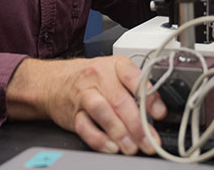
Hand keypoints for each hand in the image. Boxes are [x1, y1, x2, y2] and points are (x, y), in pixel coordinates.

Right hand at [6, 56, 166, 154]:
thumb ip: (136, 90)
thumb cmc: (91, 78)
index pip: (134, 78)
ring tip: (131, 147)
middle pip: (120, 100)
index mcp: (114, 65)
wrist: (54, 81)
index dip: (149, 97)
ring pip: (103, 112)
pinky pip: (85, 128)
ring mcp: (84, 94)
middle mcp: (98, 77)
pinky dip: (100, 140)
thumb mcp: (115, 74)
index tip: (160, 114)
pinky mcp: (73, 113)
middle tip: (149, 141)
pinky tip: (112, 147)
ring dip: (120, 132)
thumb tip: (157, 110)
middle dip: (137, 125)